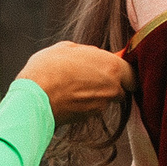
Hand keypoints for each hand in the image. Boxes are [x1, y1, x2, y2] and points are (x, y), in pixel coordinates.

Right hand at [19, 43, 134, 117]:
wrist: (34, 98)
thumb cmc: (49, 68)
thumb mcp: (67, 48)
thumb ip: (88, 52)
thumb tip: (93, 55)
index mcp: (112, 66)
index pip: (132, 73)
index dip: (124, 72)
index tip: (113, 69)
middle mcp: (112, 88)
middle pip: (121, 88)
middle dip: (111, 84)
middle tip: (93, 76)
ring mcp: (101, 105)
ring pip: (105, 98)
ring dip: (95, 93)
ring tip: (73, 84)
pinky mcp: (89, 117)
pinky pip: (92, 107)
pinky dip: (84, 103)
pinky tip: (68, 95)